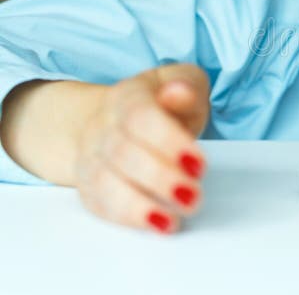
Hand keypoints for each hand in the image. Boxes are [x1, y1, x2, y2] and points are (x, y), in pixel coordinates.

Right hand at [74, 63, 209, 234]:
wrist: (115, 120)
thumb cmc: (162, 104)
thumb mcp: (181, 83)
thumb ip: (186, 86)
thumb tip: (180, 92)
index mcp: (128, 96)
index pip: (141, 116)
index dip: (169, 141)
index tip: (199, 163)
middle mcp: (103, 126)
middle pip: (123, 153)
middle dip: (160, 178)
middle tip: (193, 196)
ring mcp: (92, 157)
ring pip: (105, 182)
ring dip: (139, 205)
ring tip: (172, 220)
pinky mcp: (90, 186)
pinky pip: (99, 203)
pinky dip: (126, 217)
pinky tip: (155, 224)